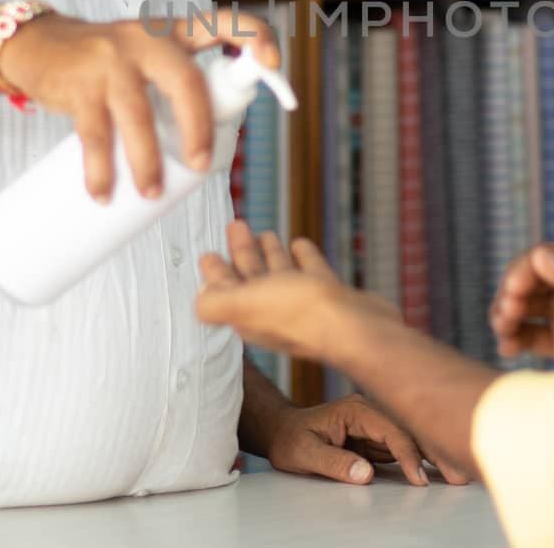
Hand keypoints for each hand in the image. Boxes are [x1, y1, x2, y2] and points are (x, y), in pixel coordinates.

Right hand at [0, 7, 278, 200]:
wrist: (36, 45)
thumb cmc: (101, 61)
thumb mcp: (143, 56)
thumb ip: (173, 85)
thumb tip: (208, 147)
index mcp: (172, 33)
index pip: (222, 23)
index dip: (254, 38)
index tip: (275, 65)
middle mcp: (146, 40)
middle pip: (186, 82)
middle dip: (198, 128)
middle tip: (201, 165)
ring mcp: (111, 61)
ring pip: (139, 116)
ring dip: (147, 161)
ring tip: (151, 192)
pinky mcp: (80, 84)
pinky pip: (95, 135)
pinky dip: (101, 171)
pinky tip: (103, 193)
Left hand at [196, 221, 397, 363]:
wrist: (355, 327)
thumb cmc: (301, 314)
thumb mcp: (244, 304)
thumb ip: (215, 303)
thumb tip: (198, 302)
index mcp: (250, 315)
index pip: (225, 291)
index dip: (215, 272)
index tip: (208, 253)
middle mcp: (274, 311)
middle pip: (251, 277)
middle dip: (241, 252)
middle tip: (235, 226)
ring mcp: (304, 304)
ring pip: (280, 274)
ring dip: (269, 254)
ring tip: (264, 233)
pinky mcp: (329, 296)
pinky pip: (311, 272)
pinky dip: (303, 258)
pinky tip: (300, 245)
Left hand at [265, 394, 469, 487]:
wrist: (283, 431)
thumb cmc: (291, 439)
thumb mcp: (303, 452)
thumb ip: (333, 462)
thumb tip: (365, 474)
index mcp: (357, 409)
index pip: (392, 430)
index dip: (408, 454)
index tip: (420, 480)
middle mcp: (373, 411)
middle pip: (411, 429)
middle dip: (436, 450)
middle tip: (460, 475)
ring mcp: (378, 424)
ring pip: (414, 437)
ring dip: (436, 455)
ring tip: (460, 475)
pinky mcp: (379, 437)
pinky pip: (406, 446)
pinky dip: (425, 458)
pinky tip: (443, 469)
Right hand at [490, 241, 553, 363]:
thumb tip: (540, 255)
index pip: (545, 256)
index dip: (522, 271)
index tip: (514, 291)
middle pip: (528, 280)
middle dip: (511, 294)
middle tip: (507, 314)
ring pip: (523, 307)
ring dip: (506, 315)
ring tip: (503, 331)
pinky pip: (528, 334)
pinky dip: (512, 339)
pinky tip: (507, 349)